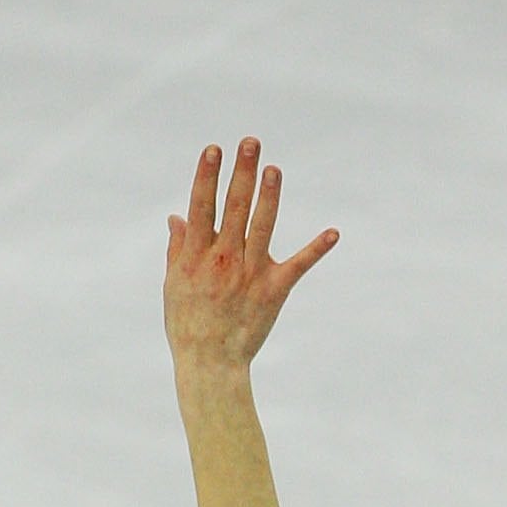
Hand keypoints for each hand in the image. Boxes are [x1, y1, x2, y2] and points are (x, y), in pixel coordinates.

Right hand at [163, 140, 337, 371]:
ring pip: (261, 227)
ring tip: (274, 169)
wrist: (210, 364)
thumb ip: (177, 248)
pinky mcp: (273, 291)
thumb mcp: (173, 284)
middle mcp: (222, 260)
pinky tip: (333, 233)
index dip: (207, 176)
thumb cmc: (188, 324)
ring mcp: (249, 275)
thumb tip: (176, 216)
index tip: (213, 150)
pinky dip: (316, 250)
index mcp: (195, 256)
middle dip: (242, 173)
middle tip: (251, 143)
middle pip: (234, 208)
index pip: (201, 206)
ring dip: (269, 196)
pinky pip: (298, 266)